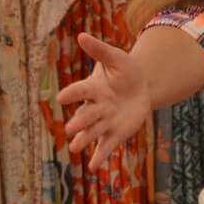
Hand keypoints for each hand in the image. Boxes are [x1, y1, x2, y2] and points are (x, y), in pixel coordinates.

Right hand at [60, 32, 150, 165]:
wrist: (142, 87)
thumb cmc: (126, 71)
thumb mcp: (117, 58)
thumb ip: (100, 50)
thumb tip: (81, 36)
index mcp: (94, 89)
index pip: (81, 91)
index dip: (72, 94)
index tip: (61, 97)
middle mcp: (97, 107)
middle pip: (86, 115)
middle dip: (79, 122)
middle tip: (69, 129)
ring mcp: (105, 122)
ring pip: (93, 132)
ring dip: (84, 140)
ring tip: (75, 148)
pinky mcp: (115, 133)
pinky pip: (106, 146)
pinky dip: (99, 157)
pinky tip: (93, 168)